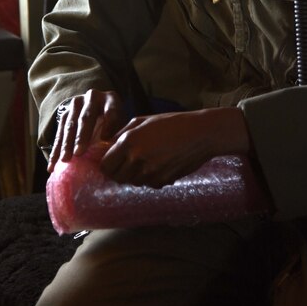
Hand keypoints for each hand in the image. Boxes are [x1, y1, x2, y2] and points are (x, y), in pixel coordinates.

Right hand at [48, 89, 124, 172]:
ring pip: (70, 124)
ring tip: (64, 160)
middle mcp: (92, 98)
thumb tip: (113, 155)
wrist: (98, 110)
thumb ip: (118, 135)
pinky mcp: (64, 113)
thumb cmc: (114, 124)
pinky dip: (56, 148)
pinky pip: (59, 132)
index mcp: (111, 99)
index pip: (111, 110)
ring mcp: (76, 104)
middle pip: (87, 117)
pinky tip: (53, 163)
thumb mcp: (121, 124)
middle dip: (82, 136)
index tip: (105, 139)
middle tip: (79, 153)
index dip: (109, 124)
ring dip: (66, 144)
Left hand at [101, 107, 249, 187]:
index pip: (106, 165)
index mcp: (129, 141)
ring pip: (133, 182)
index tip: (112, 161)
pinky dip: (151, 177)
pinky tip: (160, 163)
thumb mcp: (142, 120)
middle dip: (119, 171)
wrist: (200, 134)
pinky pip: (149, 184)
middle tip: (127, 163)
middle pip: (117, 177)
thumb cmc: (172, 123)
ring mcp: (150, 172)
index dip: (107, 165)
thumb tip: (107, 147)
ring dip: (135, 175)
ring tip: (148, 160)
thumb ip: (122, 134)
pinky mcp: (162, 181)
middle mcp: (137, 159)